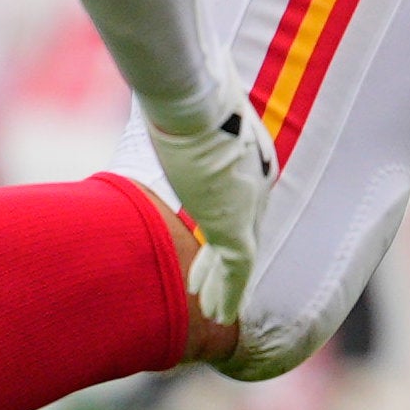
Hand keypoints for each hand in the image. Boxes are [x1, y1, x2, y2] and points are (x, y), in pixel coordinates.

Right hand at [148, 86, 313, 382]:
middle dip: (228, 257)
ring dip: (224, 283)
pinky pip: (237, 270)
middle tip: (213, 281)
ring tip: (215, 308)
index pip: (241, 195)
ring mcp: (248, 205)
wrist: (193, 100)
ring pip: (241, 255)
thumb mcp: (181, 108)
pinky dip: (229, 293)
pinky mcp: (235, 226)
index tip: (213, 235)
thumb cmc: (181, 94)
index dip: (230, 218)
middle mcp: (255, 181)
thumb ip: (178, 116)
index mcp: (247, 154)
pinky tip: (221, 315)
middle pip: (245, 228)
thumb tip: (154, 100)